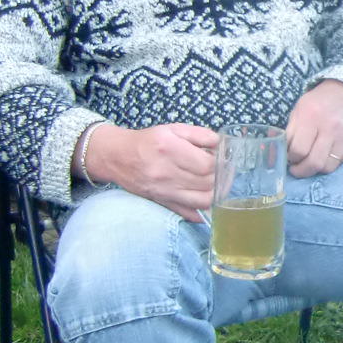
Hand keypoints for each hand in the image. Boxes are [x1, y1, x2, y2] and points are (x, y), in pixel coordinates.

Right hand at [90, 123, 218, 221]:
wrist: (118, 157)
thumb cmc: (148, 141)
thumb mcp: (173, 128)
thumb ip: (199, 134)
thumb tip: (221, 145)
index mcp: (169, 149)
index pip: (207, 164)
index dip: (220, 162)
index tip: (222, 158)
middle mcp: (166, 172)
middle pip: (208, 183)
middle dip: (221, 176)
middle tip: (224, 170)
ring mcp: (165, 191)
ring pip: (203, 201)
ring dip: (217, 193)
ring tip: (218, 184)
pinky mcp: (163, 202)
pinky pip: (189, 213)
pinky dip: (204, 211)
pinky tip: (207, 200)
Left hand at [285, 79, 342, 176]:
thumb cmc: (317, 104)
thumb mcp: (298, 111)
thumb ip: (289, 133)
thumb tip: (279, 155)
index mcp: (312, 116)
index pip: (299, 150)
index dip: (291, 158)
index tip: (289, 158)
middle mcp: (331, 127)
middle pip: (314, 162)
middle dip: (302, 171)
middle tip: (296, 169)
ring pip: (328, 167)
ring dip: (316, 169)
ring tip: (310, 163)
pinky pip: (339, 163)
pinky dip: (329, 163)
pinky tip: (324, 155)